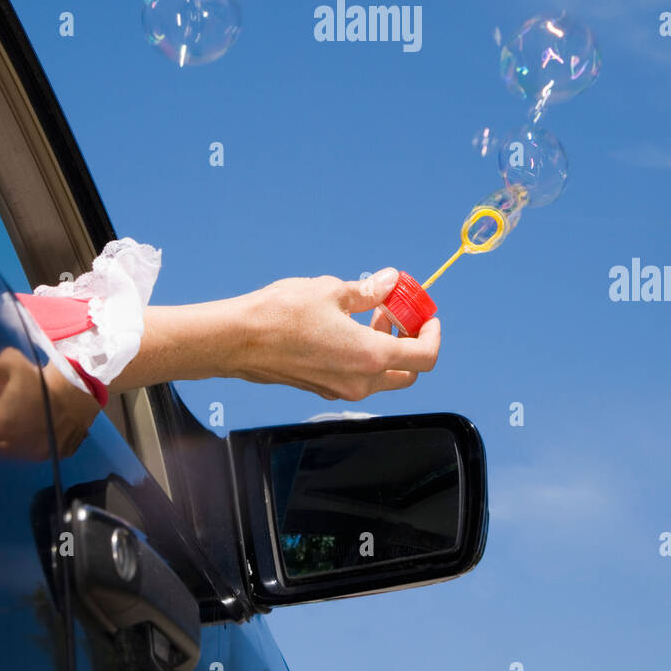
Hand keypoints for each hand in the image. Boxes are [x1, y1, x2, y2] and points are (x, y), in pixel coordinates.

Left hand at [0, 349, 99, 459]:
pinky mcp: (56, 453)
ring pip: (16, 449)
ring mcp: (36, 453)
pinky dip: (34, 441)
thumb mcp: (12, 363)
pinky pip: (38, 450)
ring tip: (18, 417)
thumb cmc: (42, 378)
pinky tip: (39, 424)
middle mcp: (14, 446)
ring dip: (11, 436)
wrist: (81, 389)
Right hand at [231, 269, 440, 400]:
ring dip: (387, 347)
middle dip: (410, 341)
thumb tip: (390, 281)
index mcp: (370, 357)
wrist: (238, 340)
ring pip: (382, 376)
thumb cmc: (280, 315)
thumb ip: (368, 291)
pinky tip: (348, 327)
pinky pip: (358, 377)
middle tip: (398, 313)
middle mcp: (360, 380)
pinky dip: (365, 355)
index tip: (427, 316)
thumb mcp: (331, 291)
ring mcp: (340, 389)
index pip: (424, 356)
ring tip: (371, 313)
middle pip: (407, 371)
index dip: (433, 334)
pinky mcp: (321, 388)